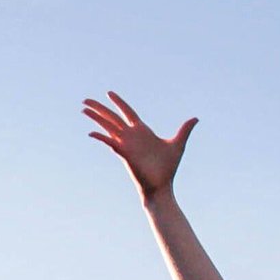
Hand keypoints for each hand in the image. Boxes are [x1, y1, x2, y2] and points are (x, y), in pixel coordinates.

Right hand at [83, 91, 197, 199]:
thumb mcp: (177, 144)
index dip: (119, 102)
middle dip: (99, 108)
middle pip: (112, 118)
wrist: (162, 186)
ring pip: (108, 127)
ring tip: (83, 109)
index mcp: (142, 131)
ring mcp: (126, 145)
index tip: (109, 93)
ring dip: (96, 118)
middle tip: (85, 100)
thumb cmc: (168, 168)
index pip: (128, 112)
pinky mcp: (124, 153)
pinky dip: (101, 137)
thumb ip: (184, 130)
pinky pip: (110, 143)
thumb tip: (195, 118)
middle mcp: (131, 136)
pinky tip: (91, 133)